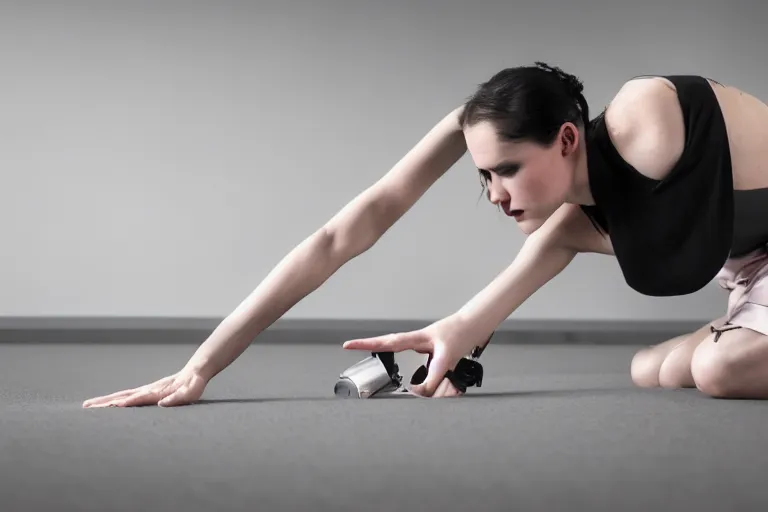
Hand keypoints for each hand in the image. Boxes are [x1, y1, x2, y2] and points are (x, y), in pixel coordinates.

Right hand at [82, 366, 207, 407]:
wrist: (195, 371)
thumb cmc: (194, 384)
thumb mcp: (190, 392)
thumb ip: (177, 398)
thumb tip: (162, 404)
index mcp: (157, 392)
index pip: (138, 398)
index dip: (126, 403)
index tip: (112, 406)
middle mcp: (147, 390)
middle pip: (122, 396)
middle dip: (105, 402)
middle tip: (86, 407)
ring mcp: (145, 390)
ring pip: (121, 395)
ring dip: (105, 401)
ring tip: (88, 405)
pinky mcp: (146, 392)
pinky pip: (126, 396)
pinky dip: (114, 400)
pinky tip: (107, 404)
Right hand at [342, 316, 486, 397]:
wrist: (475, 326)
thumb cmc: (461, 334)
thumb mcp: (446, 357)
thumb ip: (434, 377)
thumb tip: (420, 394)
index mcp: (415, 338)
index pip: (386, 342)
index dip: (366, 344)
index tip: (347, 345)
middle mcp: (415, 341)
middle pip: (386, 344)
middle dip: (368, 346)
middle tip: (348, 347)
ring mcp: (423, 347)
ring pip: (403, 357)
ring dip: (396, 363)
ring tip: (386, 368)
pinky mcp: (432, 354)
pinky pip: (421, 367)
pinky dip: (423, 378)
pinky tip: (424, 384)